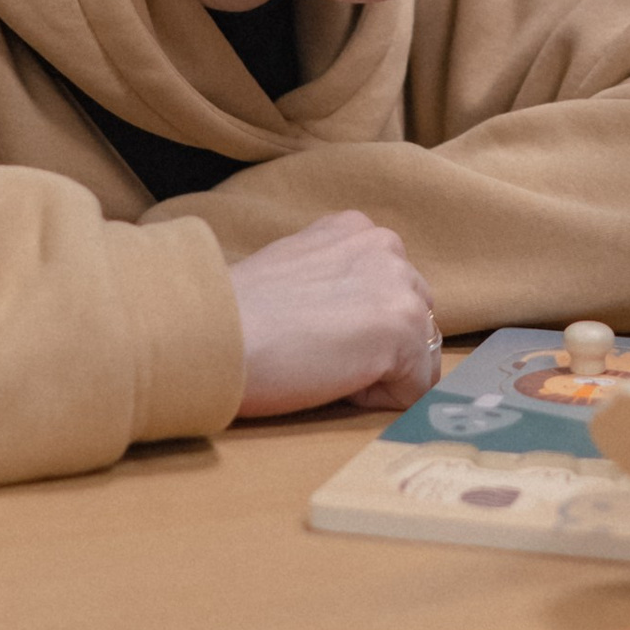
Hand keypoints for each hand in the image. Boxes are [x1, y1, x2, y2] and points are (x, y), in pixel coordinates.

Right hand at [228, 210, 437, 419]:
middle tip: (315, 354)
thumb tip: (357, 322)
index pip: (388, 293)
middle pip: (412, 323)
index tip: (309, 333)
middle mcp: (386, 246)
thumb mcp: (292, 270)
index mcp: (356, 228)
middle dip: (377, 351)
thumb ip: (334, 280)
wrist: (213, 334)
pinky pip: (413, 390)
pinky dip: (375, 400)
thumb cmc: (235, 316)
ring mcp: (400, 286)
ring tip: (320, 365)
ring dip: (375, 375)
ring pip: (416, 357)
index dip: (353, 329)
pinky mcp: (404, 331)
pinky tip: (329, 379)